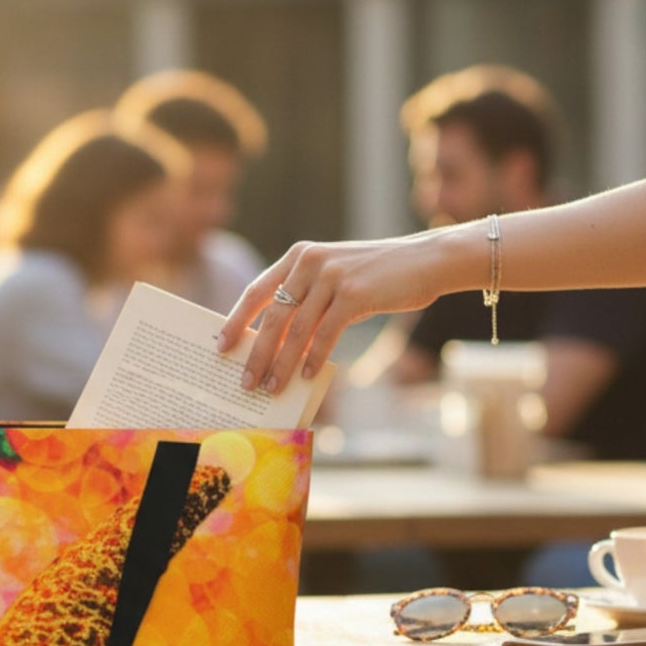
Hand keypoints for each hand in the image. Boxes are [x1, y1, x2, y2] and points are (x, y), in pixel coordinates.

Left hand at [217, 229, 469, 389]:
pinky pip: (325, 334)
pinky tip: (307, 378)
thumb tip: (275, 347)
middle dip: (256, 353)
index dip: (236, 321)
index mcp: (298, 256)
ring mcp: (331, 276)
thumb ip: (305, 302)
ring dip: (282, 364)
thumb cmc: (376, 277)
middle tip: (245, 382)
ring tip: (272, 388)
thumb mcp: (333, 281)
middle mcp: (310, 262)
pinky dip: (314, 358)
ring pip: (296, 330)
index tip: (220, 347)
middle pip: (272, 316)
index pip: (256, 292)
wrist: (425, 260)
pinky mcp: (354, 293)